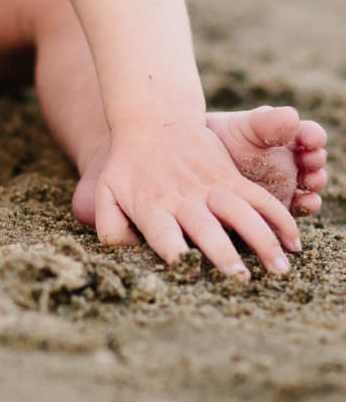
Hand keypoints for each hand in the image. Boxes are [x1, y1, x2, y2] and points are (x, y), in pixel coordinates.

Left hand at [94, 120, 299, 279]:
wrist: (151, 121)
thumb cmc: (126, 167)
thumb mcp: (106, 194)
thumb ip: (112, 228)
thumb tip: (128, 256)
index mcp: (151, 206)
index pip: (163, 234)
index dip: (175, 253)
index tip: (188, 272)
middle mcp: (183, 199)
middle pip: (205, 228)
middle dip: (223, 253)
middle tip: (241, 280)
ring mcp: (209, 186)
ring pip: (241, 212)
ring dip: (263, 239)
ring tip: (280, 269)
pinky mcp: (229, 177)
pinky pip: (258, 198)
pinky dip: (279, 217)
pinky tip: (294, 242)